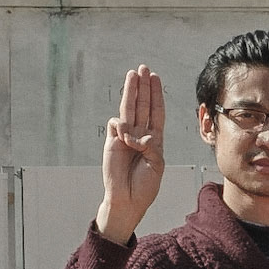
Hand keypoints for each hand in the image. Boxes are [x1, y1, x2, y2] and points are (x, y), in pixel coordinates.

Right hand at [97, 66, 165, 244]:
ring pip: (128, 109)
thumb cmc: (145, 185)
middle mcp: (140, 134)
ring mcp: (125, 137)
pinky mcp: (111, 142)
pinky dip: (122, 126)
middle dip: (143, 87)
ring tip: (133, 74)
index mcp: (154, 139)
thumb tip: (139, 134)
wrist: (127, 199)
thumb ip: (152, 147)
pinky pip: (116, 125)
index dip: (156, 95)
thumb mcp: (157, 164)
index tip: (156, 78)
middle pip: (142, 105)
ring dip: (131, 92)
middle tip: (144, 68)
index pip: (156, 111)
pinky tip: (126, 137)